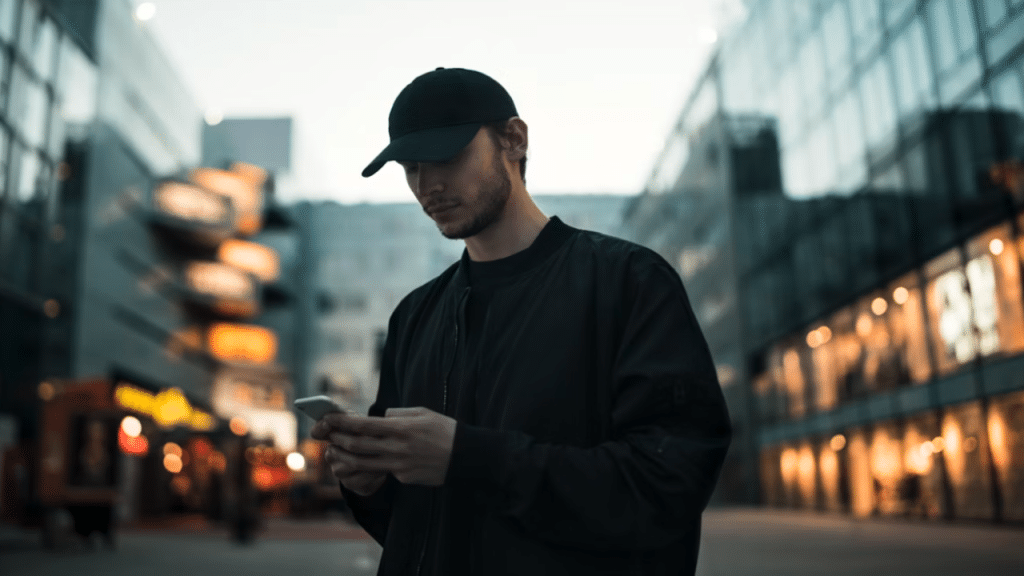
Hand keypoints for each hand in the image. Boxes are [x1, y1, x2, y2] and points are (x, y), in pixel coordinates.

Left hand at [316, 406, 456, 486]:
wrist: (465, 456)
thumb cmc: (444, 430)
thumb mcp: (422, 413)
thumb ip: (398, 414)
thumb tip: (380, 418)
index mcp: (401, 428)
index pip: (363, 425)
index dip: (342, 422)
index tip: (328, 419)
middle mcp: (397, 448)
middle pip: (358, 445)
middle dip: (338, 439)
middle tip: (327, 434)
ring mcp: (399, 465)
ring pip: (363, 463)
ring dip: (345, 456)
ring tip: (336, 451)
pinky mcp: (404, 477)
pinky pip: (383, 471)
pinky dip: (372, 466)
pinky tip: (366, 461)